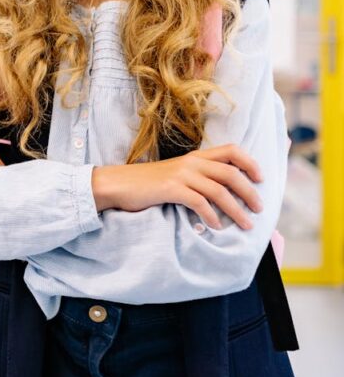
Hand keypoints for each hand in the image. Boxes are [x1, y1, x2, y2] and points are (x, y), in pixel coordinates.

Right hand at [92, 144, 263, 229]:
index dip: (250, 162)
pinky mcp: (171, 189)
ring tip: (246, 224)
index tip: (260, 178)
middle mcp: (191, 162)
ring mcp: (181, 175)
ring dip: (236, 210)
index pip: (231, 150)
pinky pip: (199, 203)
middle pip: (231, 173)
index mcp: (194, 156)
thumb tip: (221, 193)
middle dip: (249, 191)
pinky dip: (211, 216)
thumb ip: (196, 178)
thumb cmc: (146, 183)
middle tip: (259, 208)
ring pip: (219, 191)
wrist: (117, 184)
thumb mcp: (175, 174)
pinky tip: (215, 226)